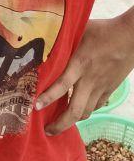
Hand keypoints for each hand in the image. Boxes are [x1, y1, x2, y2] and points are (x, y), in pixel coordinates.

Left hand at [35, 13, 133, 134]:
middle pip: (76, 110)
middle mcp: (90, 80)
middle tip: (47, 131)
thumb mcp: (79, 30)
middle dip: (60, 124)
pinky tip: (79, 110)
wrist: (130, 37)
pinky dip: (86, 111)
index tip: (36, 107)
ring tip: (59, 123)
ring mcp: (101, 87)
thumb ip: (62, 38)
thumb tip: (42, 37)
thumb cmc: (102, 30)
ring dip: (73, 121)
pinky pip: (96, 106)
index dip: (48, 98)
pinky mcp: (110, 89)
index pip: (62, 86)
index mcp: (80, 64)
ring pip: (87, 112)